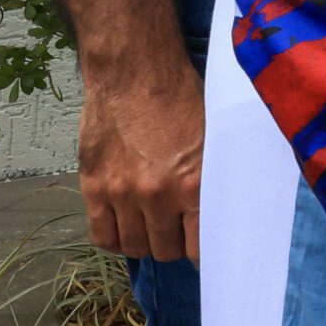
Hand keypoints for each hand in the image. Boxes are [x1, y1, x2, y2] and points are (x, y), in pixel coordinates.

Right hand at [76, 60, 202, 264]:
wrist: (134, 72)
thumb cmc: (182, 98)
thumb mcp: (216, 135)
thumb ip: (219, 176)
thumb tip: (232, 210)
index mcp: (195, 181)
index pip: (200, 247)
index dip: (204, 253)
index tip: (207, 252)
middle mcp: (158, 194)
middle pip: (167, 249)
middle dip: (176, 244)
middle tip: (181, 229)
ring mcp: (122, 193)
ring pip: (134, 247)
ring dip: (146, 241)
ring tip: (155, 225)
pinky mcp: (93, 188)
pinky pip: (101, 237)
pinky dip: (115, 239)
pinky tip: (127, 227)